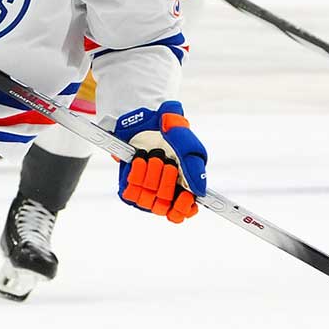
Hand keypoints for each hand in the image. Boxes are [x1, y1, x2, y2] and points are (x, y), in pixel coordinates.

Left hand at [111, 101, 206, 223]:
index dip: (183, 208)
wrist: (144, 116)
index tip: (185, 196)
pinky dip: (136, 175)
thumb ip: (195, 168)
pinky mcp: (128, 184)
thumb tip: (200, 193)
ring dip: (151, 177)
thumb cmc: (169, 129)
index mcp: (182, 185)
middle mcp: (163, 190)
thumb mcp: (187, 145)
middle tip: (168, 162)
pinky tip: (140, 159)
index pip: (183, 212)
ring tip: (153, 157)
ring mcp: (145, 188)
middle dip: (167, 183)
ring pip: (147, 201)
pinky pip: (130, 192)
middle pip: (164, 207)